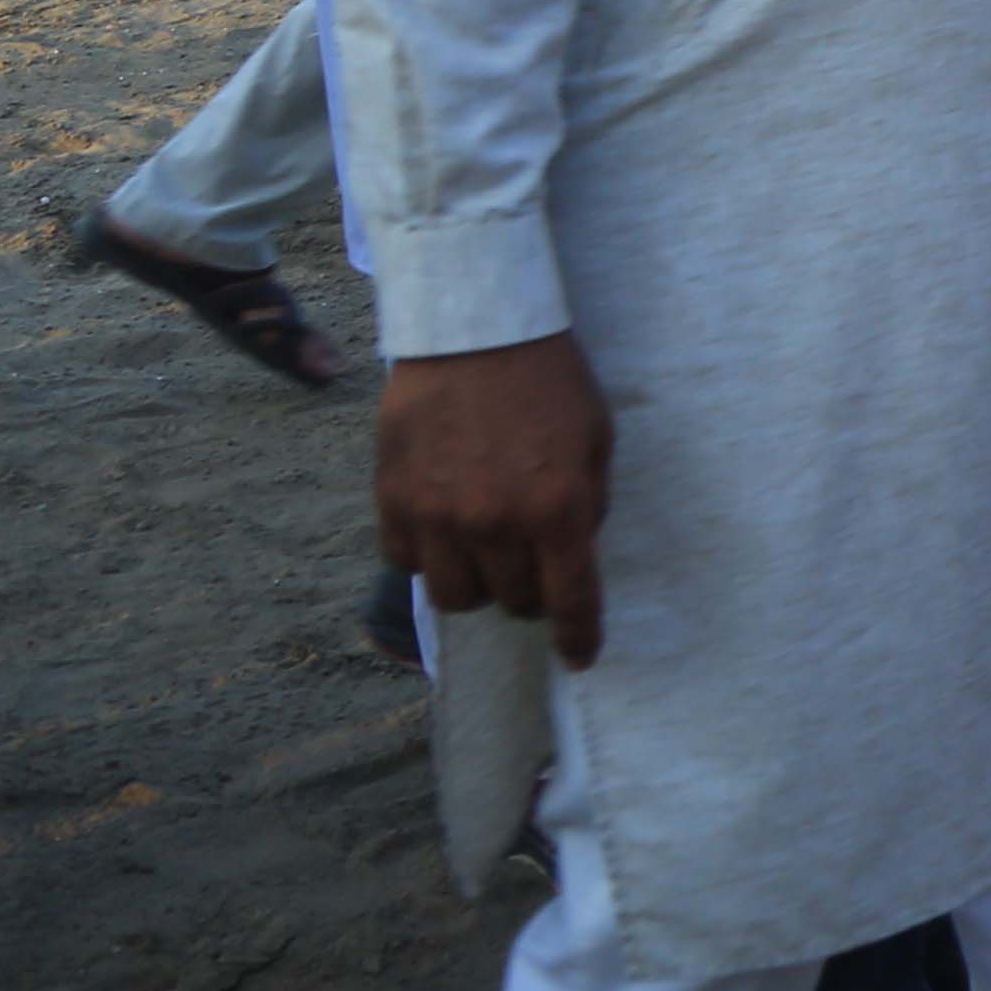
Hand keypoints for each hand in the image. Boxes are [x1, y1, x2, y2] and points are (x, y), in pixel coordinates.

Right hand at [379, 334, 617, 664]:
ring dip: (477, 582)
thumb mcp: (596, 439)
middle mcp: (495, 524)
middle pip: (512, 602)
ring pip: (455, 596)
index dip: (578, 637)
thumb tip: (575, 553)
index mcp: (557, 510)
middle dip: (529, 592)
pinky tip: (443, 523)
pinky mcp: (393, 502)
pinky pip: (408, 562)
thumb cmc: (549, 382)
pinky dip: (429, 554)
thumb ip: (588, 503)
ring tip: (486, 548)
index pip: (571, 601)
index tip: (578, 657)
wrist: (475, 332)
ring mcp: (438, 517)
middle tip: (533, 561)